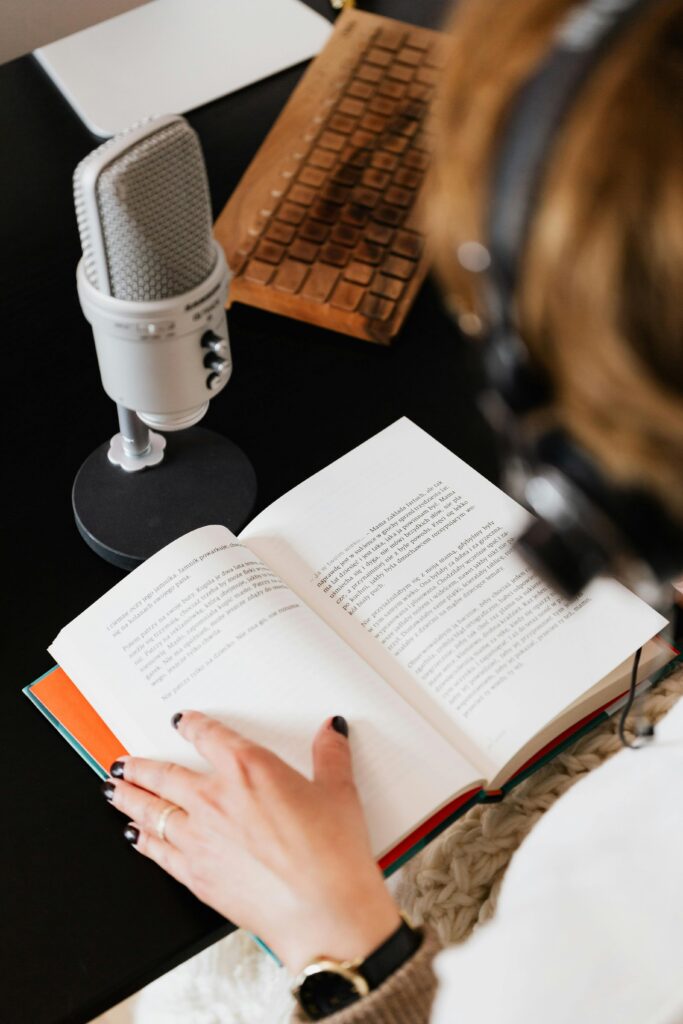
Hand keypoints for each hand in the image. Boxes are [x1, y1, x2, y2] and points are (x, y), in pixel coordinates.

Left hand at [102, 713, 400, 972]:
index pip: (209, 736)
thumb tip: (330, 732)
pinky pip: (157, 851)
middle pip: (165, 774)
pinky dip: (142, 841)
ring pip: (151, 811)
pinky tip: (135, 836)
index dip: (192, 725)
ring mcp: (199, 839)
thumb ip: (330, 755)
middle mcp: (215, 799)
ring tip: (114, 789)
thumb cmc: (332, 856)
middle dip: (141, 766)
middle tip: (125, 761)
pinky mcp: (195, 875)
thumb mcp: (338, 792)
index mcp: (248, 769)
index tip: (182, 722)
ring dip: (129, 797)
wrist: (322, 913)